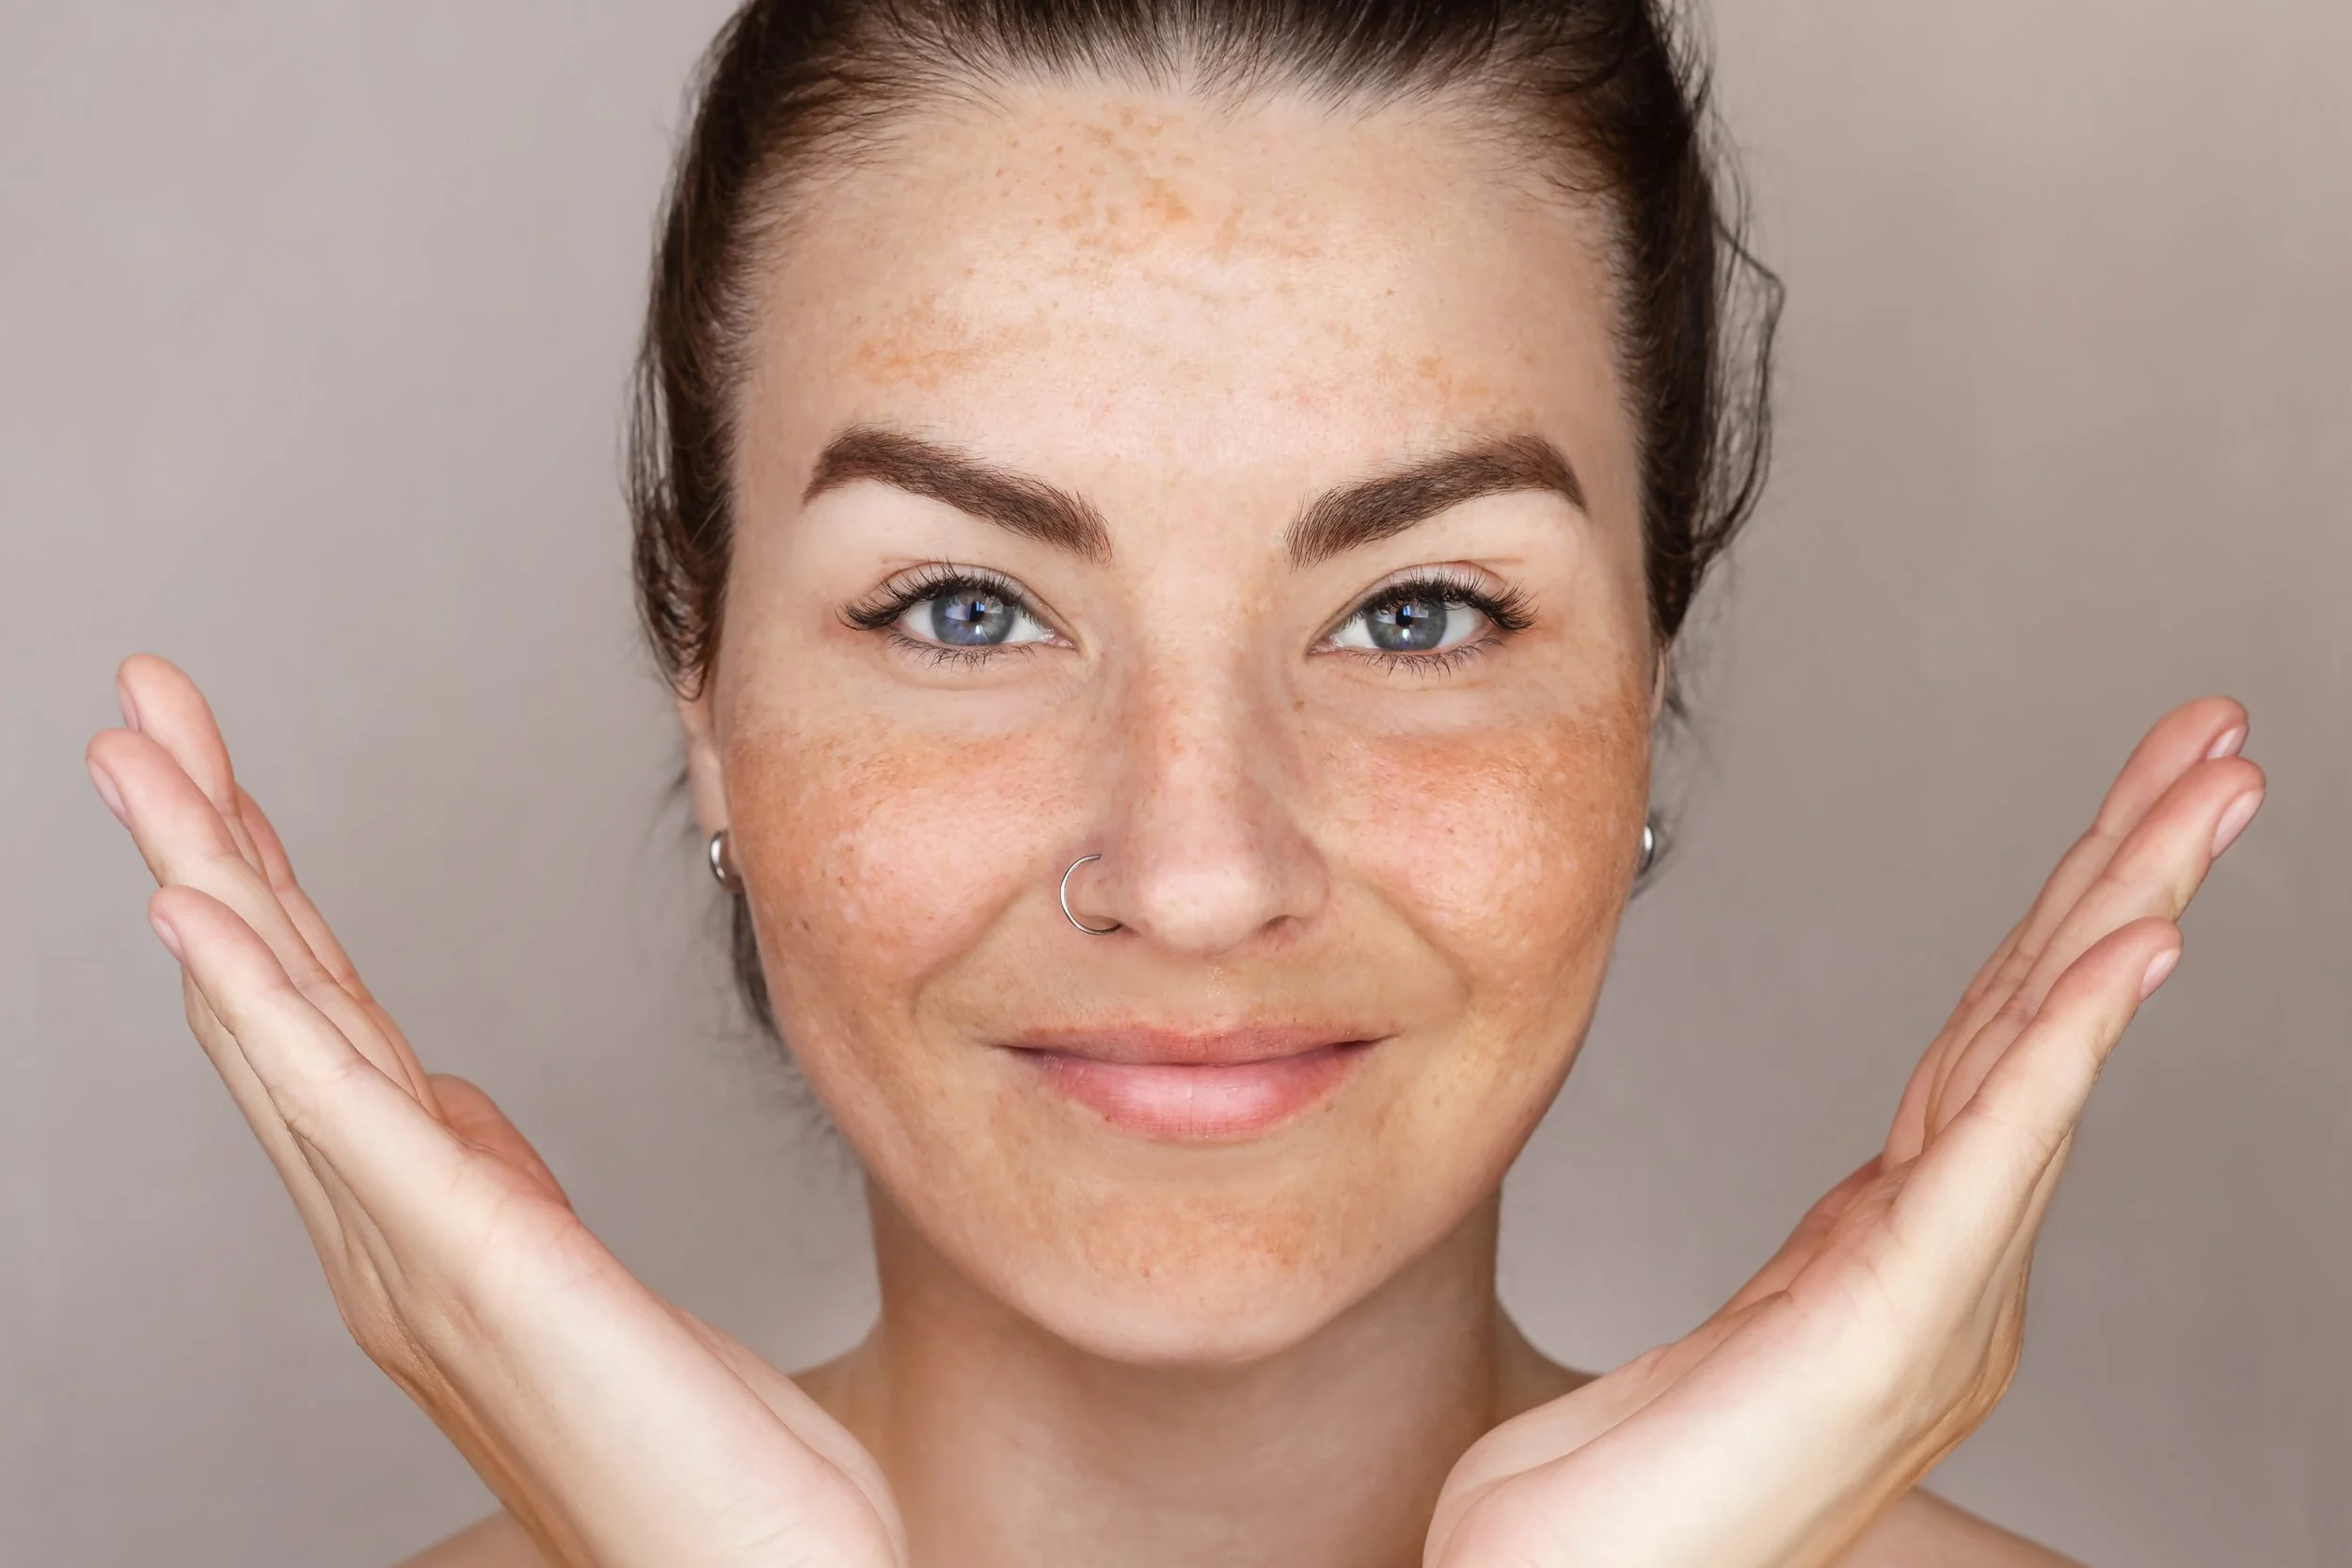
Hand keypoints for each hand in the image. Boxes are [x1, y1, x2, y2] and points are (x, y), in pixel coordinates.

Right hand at [87, 656, 904, 1567]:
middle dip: (205, 847)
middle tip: (139, 711)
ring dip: (205, 886)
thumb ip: (494, 1187)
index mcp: (423, 1219)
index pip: (327, 1022)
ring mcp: (415, 1253)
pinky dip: (262, 1012)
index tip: (219, 775)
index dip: (264, 891)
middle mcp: (389, 1233)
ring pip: (286, 1032)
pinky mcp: (473, 1267)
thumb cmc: (691, 1466)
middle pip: (278, 1002)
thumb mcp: (580, 1280)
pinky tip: (198, 923)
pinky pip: (346, 1118)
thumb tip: (450, 1099)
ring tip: (139, 763)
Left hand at [1428, 698, 2263, 1567]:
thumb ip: (1829, 1257)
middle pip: (2049, 1030)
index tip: (2142, 803)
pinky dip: (2067, 1045)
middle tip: (2218, 747)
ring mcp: (1934, 1302)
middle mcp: (1952, 1272)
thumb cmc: (1631, 1498)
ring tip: (2207, 795)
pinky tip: (2134, 954)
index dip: (2077, 921)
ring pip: (2045, 1066)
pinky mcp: (1887, 1326)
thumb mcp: (1756, 1335)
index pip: (2005, 1050)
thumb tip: (1870, 1199)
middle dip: (2139, 874)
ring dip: (2130, 912)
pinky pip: (1993, 1157)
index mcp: (1917, 1257)